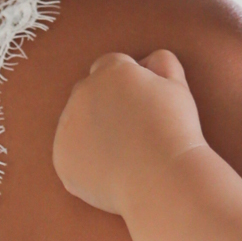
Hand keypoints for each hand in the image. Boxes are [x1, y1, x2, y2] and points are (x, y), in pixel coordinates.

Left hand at [52, 50, 206, 214]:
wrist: (162, 178)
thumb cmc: (176, 131)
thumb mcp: (179, 87)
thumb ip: (163, 64)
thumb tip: (149, 61)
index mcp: (110, 71)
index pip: (110, 67)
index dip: (127, 85)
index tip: (143, 106)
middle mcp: (82, 93)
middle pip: (89, 93)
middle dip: (106, 105)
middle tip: (134, 131)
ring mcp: (68, 127)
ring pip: (78, 125)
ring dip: (94, 133)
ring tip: (126, 155)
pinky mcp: (62, 159)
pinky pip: (73, 157)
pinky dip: (88, 163)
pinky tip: (114, 172)